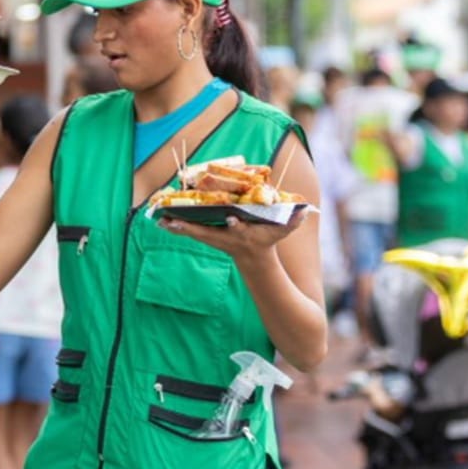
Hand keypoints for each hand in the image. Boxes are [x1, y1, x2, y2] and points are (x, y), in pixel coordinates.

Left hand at [158, 211, 306, 261]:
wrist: (253, 258)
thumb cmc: (267, 240)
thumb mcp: (282, 231)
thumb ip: (294, 220)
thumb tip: (308, 210)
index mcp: (243, 233)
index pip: (239, 228)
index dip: (236, 224)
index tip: (231, 218)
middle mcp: (225, 237)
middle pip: (206, 231)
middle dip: (192, 227)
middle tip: (175, 220)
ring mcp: (213, 238)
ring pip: (192, 231)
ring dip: (176, 226)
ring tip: (159, 219)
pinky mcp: (205, 237)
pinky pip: (187, 230)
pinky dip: (174, 226)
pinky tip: (159, 220)